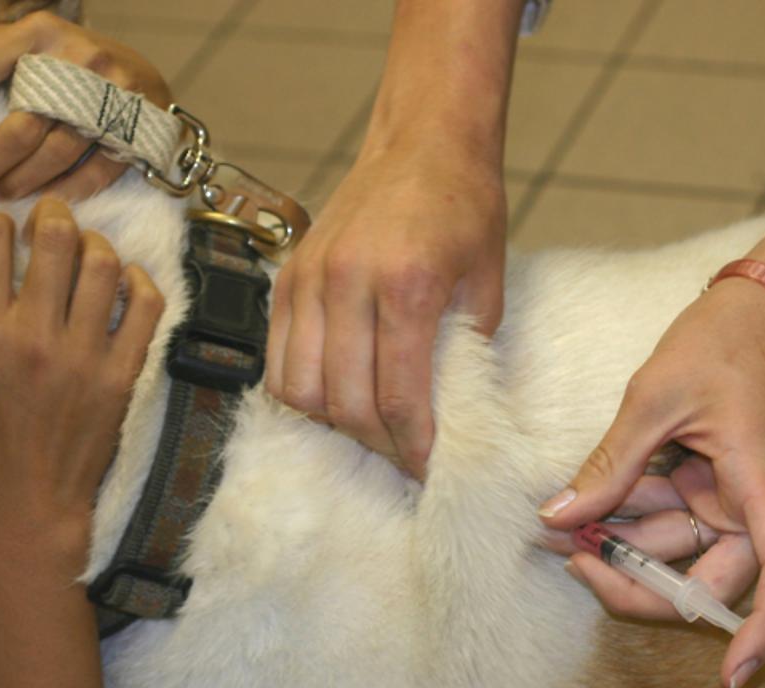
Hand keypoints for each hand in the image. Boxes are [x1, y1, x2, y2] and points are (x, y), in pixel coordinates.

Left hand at [0, 11, 170, 199]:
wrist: (147, 76)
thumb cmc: (69, 63)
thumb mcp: (21, 43)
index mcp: (36, 33)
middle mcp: (76, 59)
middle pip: (19, 124)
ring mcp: (112, 97)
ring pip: (57, 153)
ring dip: (23, 181)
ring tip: (3, 192)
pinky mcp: (136, 129)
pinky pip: (96, 171)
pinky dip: (68, 191)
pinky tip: (46, 200)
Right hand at [0, 198, 163, 540]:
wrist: (27, 496)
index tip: (2, 233)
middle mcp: (36, 338)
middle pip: (56, 240)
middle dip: (53, 215)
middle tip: (52, 219)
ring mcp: (85, 355)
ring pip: (104, 267)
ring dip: (96, 243)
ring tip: (87, 248)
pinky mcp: (123, 374)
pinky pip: (147, 309)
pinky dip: (141, 281)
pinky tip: (126, 279)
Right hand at [266, 143, 505, 478]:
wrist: (423, 142)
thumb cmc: (464, 207)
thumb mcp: (488, 283)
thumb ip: (467, 351)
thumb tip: (451, 415)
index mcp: (407, 285)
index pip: (397, 396)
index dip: (412, 446)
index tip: (427, 468)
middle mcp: (349, 281)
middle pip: (344, 402)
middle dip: (377, 444)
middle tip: (403, 455)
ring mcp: (309, 277)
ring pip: (299, 388)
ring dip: (334, 423)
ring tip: (370, 428)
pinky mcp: (288, 275)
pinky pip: (277, 358)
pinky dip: (301, 390)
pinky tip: (335, 396)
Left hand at [538, 279, 764, 687]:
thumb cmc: (726, 338)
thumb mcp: (657, 397)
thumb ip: (611, 464)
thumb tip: (558, 518)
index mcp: (763, 486)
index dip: (764, 633)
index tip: (730, 680)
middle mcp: (758, 506)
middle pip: (709, 581)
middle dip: (637, 580)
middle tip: (570, 559)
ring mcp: (738, 498)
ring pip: (678, 549)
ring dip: (620, 543)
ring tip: (554, 525)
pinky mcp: (718, 485)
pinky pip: (673, 518)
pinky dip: (631, 514)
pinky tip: (581, 506)